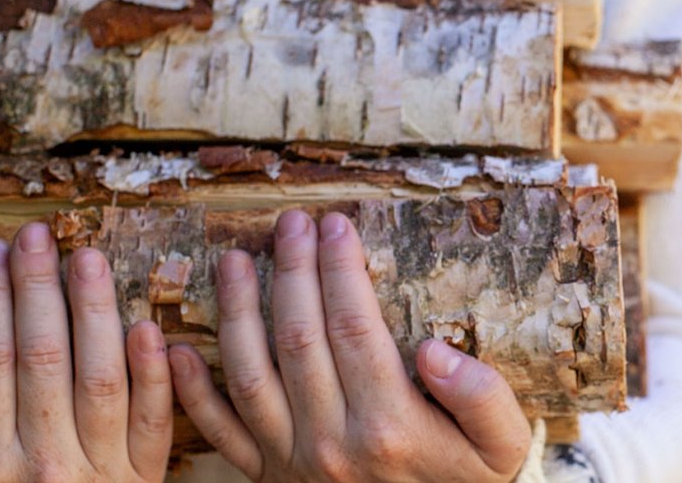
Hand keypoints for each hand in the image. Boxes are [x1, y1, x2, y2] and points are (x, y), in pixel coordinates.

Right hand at [0, 223, 172, 480]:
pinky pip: (153, 424)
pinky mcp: (144, 482)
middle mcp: (43, 468)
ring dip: (94, 314)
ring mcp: (100, 474)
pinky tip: (148, 329)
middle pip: (40, 361)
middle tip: (38, 237)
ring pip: (100, 379)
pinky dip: (153, 375)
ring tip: (88, 260)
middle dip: (37, 291)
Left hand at [169, 210, 531, 481]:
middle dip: (292, 270)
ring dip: (236, 310)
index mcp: (389, 426)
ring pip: (251, 373)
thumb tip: (435, 351)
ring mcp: (293, 461)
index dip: (341, 269)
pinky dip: (194, 391)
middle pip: (299, 337)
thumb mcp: (501, 446)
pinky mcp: (269, 476)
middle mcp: (332, 442)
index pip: (354, 326)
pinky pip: (221, 432)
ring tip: (233, 259)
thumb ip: (481, 398)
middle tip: (291, 223)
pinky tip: (180, 348)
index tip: (337, 225)